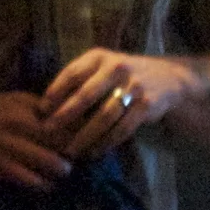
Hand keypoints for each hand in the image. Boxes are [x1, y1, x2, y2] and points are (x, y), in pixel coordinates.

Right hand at [0, 91, 73, 189]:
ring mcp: (10, 145)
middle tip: (82, 159)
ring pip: (53, 162)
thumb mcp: (9, 102)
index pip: (66, 115)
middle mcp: (20, 122)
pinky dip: (44, 185)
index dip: (82, 129)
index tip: (89, 138)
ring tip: (63, 172)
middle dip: (77, 151)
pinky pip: (32, 180)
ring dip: (63, 170)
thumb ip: (36, 107)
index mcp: (25, 104)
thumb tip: (69, 116)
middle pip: (64, 139)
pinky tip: (46, 184)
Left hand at [40, 49, 184, 157]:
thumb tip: (45, 107)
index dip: (55, 92)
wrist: (168, 78)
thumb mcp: (103, 67)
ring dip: (85, 136)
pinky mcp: (147, 105)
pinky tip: (94, 152)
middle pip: (86, 95)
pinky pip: (122, 128)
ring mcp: (134, 86)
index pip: (72, 73)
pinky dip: (106, 143)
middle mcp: (117, 68)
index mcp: (100, 57)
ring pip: (104, 116)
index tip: (41, 111)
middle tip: (48, 133)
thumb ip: (80, 79)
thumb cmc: (123, 76)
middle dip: (64, 116)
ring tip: (70, 150)